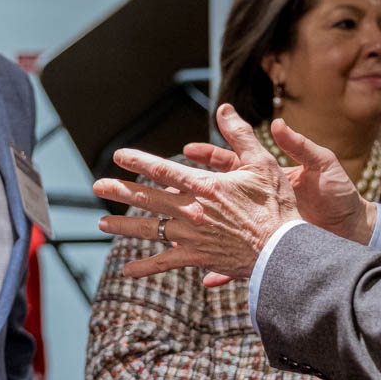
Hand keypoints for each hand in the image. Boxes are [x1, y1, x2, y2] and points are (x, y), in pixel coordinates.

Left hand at [94, 104, 299, 281]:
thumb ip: (240, 135)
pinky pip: (164, 263)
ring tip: (102, 222)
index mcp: (204, 186)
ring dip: (123, 226)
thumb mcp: (262, 163)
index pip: (162, 168)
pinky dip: (145, 267)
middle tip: (97, 186)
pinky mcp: (197, 258)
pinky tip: (127, 270)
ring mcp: (191, 236)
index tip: (118, 156)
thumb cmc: (276, 206)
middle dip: (119, 190)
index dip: (137, 161)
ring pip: (149, 230)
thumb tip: (225, 109)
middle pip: (147, 198)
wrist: (283, 250)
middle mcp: (191, 210)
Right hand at [180, 120, 376, 286]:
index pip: (229, 161)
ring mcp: (257, 227)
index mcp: (265, 178)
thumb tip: (278, 123)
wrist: (354, 230)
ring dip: (195, 233)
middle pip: (214, 195)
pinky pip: (237, 263)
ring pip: (218, 230)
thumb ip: (299, 145)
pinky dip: (220, 271)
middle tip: (163, 189)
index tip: (187, 149)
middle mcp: (255, 202)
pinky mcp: (265, 251)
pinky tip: (204, 277)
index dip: (207, 154)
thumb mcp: (322, 166)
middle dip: (188, 193)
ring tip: (170, 234)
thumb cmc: (341, 194)